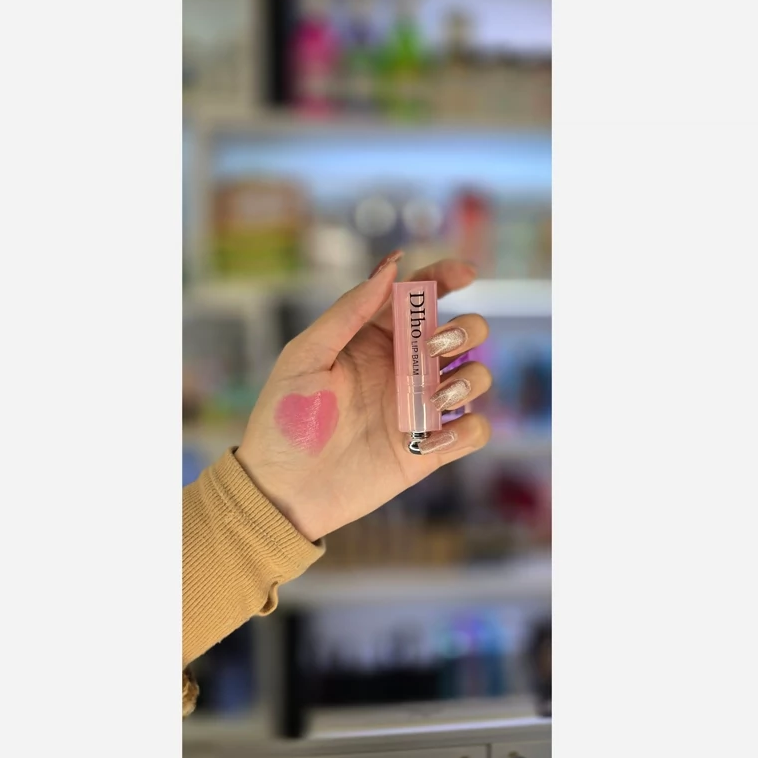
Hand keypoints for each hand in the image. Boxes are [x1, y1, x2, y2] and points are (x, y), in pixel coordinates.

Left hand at [235, 254, 492, 541]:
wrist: (282, 490)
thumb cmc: (285, 419)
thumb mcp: (305, 357)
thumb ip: (348, 312)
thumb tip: (391, 268)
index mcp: (374, 340)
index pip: (421, 298)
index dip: (446, 278)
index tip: (467, 274)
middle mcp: (403, 369)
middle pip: (461, 333)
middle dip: (463, 330)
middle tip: (431, 350)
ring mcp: (418, 409)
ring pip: (476, 376)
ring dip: (470, 378)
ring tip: (433, 398)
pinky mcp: (428, 450)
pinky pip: (474, 430)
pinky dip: (468, 429)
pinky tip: (430, 440)